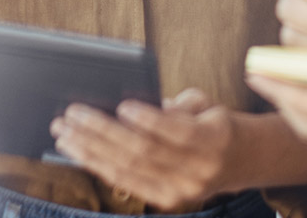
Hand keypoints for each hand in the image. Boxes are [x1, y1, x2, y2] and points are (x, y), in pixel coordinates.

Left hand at [50, 89, 236, 210]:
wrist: (242, 161)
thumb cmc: (215, 123)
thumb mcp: (206, 105)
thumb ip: (177, 105)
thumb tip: (137, 105)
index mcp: (214, 141)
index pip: (178, 133)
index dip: (149, 120)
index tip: (123, 105)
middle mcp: (198, 172)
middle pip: (144, 153)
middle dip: (103, 132)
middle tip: (73, 114)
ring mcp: (181, 191)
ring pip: (128, 170)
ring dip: (90, 150)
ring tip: (64, 132)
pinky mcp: (166, 201)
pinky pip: (125, 182)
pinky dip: (97, 165)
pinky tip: (77, 150)